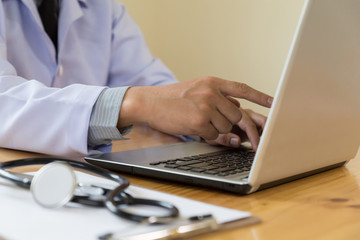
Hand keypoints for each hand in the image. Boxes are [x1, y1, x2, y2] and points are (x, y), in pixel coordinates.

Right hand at [118, 76, 272, 139]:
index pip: (242, 89)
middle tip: (233, 130)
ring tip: (198, 121)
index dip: (260, 96)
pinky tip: (193, 127)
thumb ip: (218, 98)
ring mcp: (205, 106)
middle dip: (235, 125)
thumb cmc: (173, 98)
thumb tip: (239, 108)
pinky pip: (213, 135)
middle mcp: (211, 92)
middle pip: (238, 115)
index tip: (275, 103)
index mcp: (212, 82)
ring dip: (216, 130)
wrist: (149, 102)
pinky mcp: (199, 121)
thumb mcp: (196, 90)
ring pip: (226, 127)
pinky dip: (206, 135)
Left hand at [205, 108, 266, 150]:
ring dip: (267, 131)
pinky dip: (264, 131)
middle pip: (260, 119)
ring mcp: (247, 116)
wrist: (204, 121)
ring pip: (262, 120)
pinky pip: (260, 124)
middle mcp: (241, 112)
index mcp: (231, 113)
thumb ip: (223, 138)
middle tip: (268, 144)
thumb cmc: (206, 126)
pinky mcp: (250, 121)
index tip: (257, 147)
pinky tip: (265, 141)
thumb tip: (237, 141)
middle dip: (266, 131)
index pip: (248, 124)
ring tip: (268, 144)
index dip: (254, 137)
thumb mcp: (210, 135)